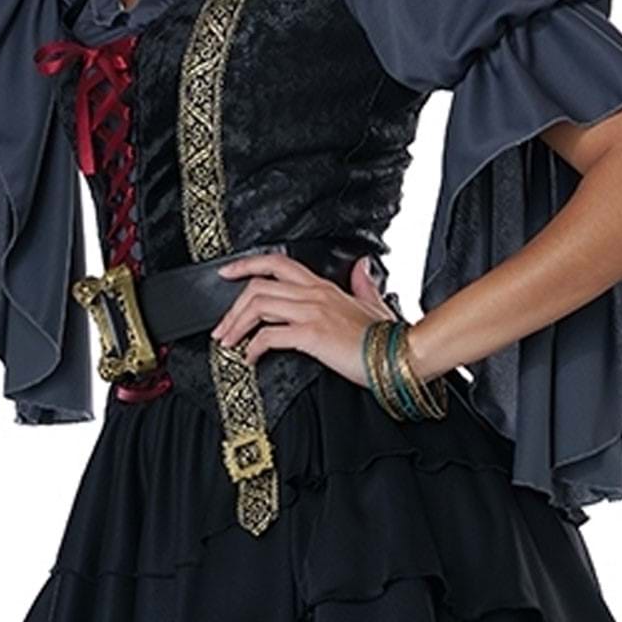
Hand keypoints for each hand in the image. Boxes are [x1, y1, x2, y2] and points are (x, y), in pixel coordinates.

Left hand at [209, 252, 395, 386]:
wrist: (400, 356)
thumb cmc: (386, 337)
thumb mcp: (374, 304)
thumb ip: (364, 283)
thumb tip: (363, 267)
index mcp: (323, 285)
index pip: (276, 263)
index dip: (246, 265)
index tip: (226, 273)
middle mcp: (314, 293)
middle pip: (258, 285)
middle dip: (232, 306)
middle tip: (221, 327)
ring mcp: (312, 311)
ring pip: (258, 305)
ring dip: (236, 325)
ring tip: (228, 343)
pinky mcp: (312, 334)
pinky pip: (269, 335)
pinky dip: (252, 347)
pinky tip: (249, 358)